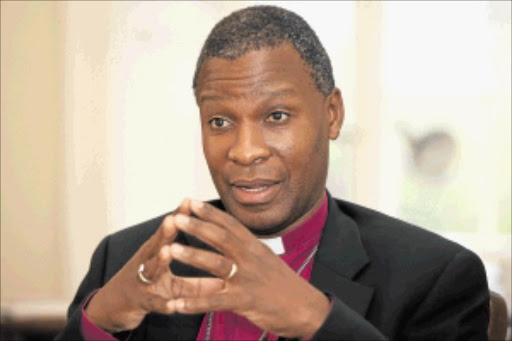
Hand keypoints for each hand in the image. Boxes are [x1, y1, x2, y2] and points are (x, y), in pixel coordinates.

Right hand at [85, 200, 223, 331]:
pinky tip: (172, 305)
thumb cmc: (146, 288)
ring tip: (167, 251)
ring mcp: (142, 282)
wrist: (113, 308)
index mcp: (155, 253)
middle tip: (173, 218)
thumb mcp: (172, 284)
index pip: (168, 232)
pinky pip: (154, 303)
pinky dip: (163, 304)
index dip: (178, 217)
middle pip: (156, 245)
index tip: (188, 201)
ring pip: (151, 269)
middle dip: (165, 232)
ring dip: (159, 260)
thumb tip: (223, 281)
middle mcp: (147, 263)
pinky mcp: (142, 302)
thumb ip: (196, 282)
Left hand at [169, 200, 330, 337]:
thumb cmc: (284, 284)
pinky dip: (194, 303)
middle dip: (197, 227)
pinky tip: (176, 303)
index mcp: (255, 247)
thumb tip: (231, 236)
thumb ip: (247, 248)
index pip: (230, 224)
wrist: (305, 308)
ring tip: (170, 249)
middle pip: (221, 238)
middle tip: (176, 217)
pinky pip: (215, 301)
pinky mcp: (245, 301)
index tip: (191, 202)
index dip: (210, 212)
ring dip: (192, 256)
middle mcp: (251, 258)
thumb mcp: (267, 259)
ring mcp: (247, 279)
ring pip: (216, 264)